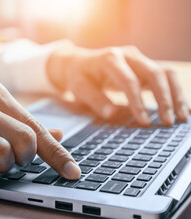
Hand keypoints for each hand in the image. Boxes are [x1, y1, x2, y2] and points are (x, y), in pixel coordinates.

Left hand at [47, 41, 188, 125]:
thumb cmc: (79, 76)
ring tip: (181, 117)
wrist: (80, 63)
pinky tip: (182, 108)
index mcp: (110, 59)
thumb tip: (111, 114)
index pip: (129, 81)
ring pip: (165, 73)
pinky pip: (166, 76)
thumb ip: (94, 99)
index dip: (138, 102)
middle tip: (168, 122)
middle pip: (154, 73)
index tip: (144, 122)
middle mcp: (128, 55)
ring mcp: (139, 59)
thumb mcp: (79, 88)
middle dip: (164, 99)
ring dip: (176, 95)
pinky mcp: (145, 65)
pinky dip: (175, 91)